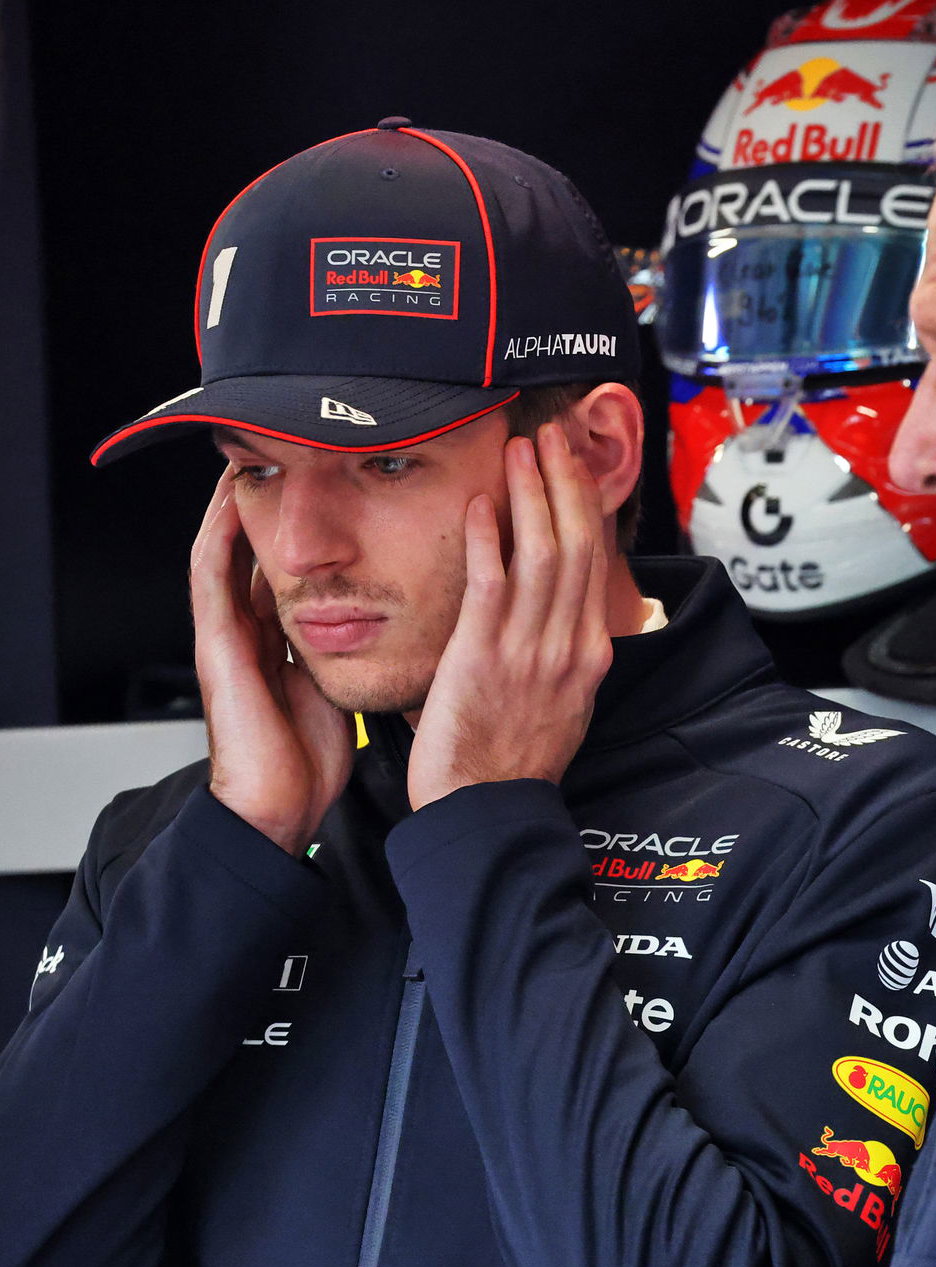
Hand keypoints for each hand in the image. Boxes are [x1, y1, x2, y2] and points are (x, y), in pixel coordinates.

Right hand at [191, 469, 353, 854]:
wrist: (278, 809)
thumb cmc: (309, 758)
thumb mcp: (341, 686)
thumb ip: (354, 652)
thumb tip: (394, 622)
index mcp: (279, 642)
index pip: (286, 571)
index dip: (301, 531)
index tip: (326, 487)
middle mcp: (249, 632)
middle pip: (254, 553)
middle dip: (267, 508)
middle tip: (281, 456)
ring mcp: (226, 637)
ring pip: (223, 553)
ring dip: (232, 507)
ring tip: (247, 459)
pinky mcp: (214, 648)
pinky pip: (210, 580)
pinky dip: (217, 538)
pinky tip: (227, 502)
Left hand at [406, 424, 611, 808]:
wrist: (487, 809)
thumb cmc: (517, 760)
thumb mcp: (567, 702)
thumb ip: (568, 651)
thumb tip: (569, 611)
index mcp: (590, 653)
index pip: (597, 563)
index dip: (586, 506)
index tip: (576, 465)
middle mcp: (569, 644)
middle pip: (578, 544)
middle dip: (567, 481)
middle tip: (554, 433)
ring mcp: (530, 649)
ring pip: (543, 554)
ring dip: (533, 494)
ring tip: (522, 447)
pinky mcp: (483, 657)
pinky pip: (492, 586)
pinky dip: (492, 539)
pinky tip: (485, 502)